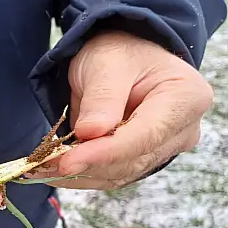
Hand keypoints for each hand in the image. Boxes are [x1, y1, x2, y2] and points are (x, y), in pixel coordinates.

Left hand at [30, 30, 213, 188]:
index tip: (67, 162)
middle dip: (85, 165)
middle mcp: (184, 129)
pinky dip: (82, 175)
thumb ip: (102, 97)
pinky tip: (54, 170)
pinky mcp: (145, 159)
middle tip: (41, 166)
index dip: (104, 153)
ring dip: (79, 175)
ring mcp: (166, 148)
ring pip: (120, 173)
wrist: (123, 58)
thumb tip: (90, 133)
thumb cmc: (119, 52)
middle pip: (132, 160)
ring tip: (40, 168)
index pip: (145, 136)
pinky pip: (113, 175)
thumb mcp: (107, 62)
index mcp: (186, 98)